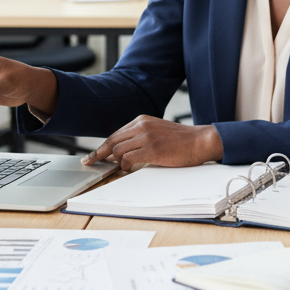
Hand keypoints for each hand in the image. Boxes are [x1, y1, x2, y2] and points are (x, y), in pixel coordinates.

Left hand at [81, 116, 222, 168]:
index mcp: (142, 120)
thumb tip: (121, 152)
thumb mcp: (157, 131)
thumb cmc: (181, 140)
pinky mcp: (152, 149)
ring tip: (120, 169)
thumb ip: (140, 136)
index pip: (116, 134)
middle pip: (112, 141)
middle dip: (98, 154)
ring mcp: (146, 137)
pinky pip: (128, 159)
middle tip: (89, 162)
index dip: (102, 146)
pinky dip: (124, 166)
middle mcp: (142, 126)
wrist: (200, 141)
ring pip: (118, 151)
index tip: (93, 155)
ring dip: (116, 162)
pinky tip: (128, 169)